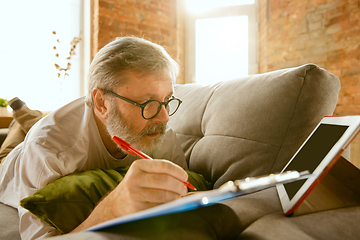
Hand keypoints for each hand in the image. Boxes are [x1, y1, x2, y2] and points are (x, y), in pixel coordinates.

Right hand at [71, 159, 187, 231]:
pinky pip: (160, 207)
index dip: (178, 171)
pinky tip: (169, 204)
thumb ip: (162, 173)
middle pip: (166, 181)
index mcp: (138, 166)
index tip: (185, 177)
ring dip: (176, 197)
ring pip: (165, 195)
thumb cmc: (136, 187)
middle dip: (179, 186)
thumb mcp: (144, 174)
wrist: (116, 204)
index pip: (164, 166)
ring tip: (178, 197)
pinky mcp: (137, 208)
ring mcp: (135, 194)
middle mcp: (135, 178)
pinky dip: (169, 206)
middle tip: (183, 189)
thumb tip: (185, 180)